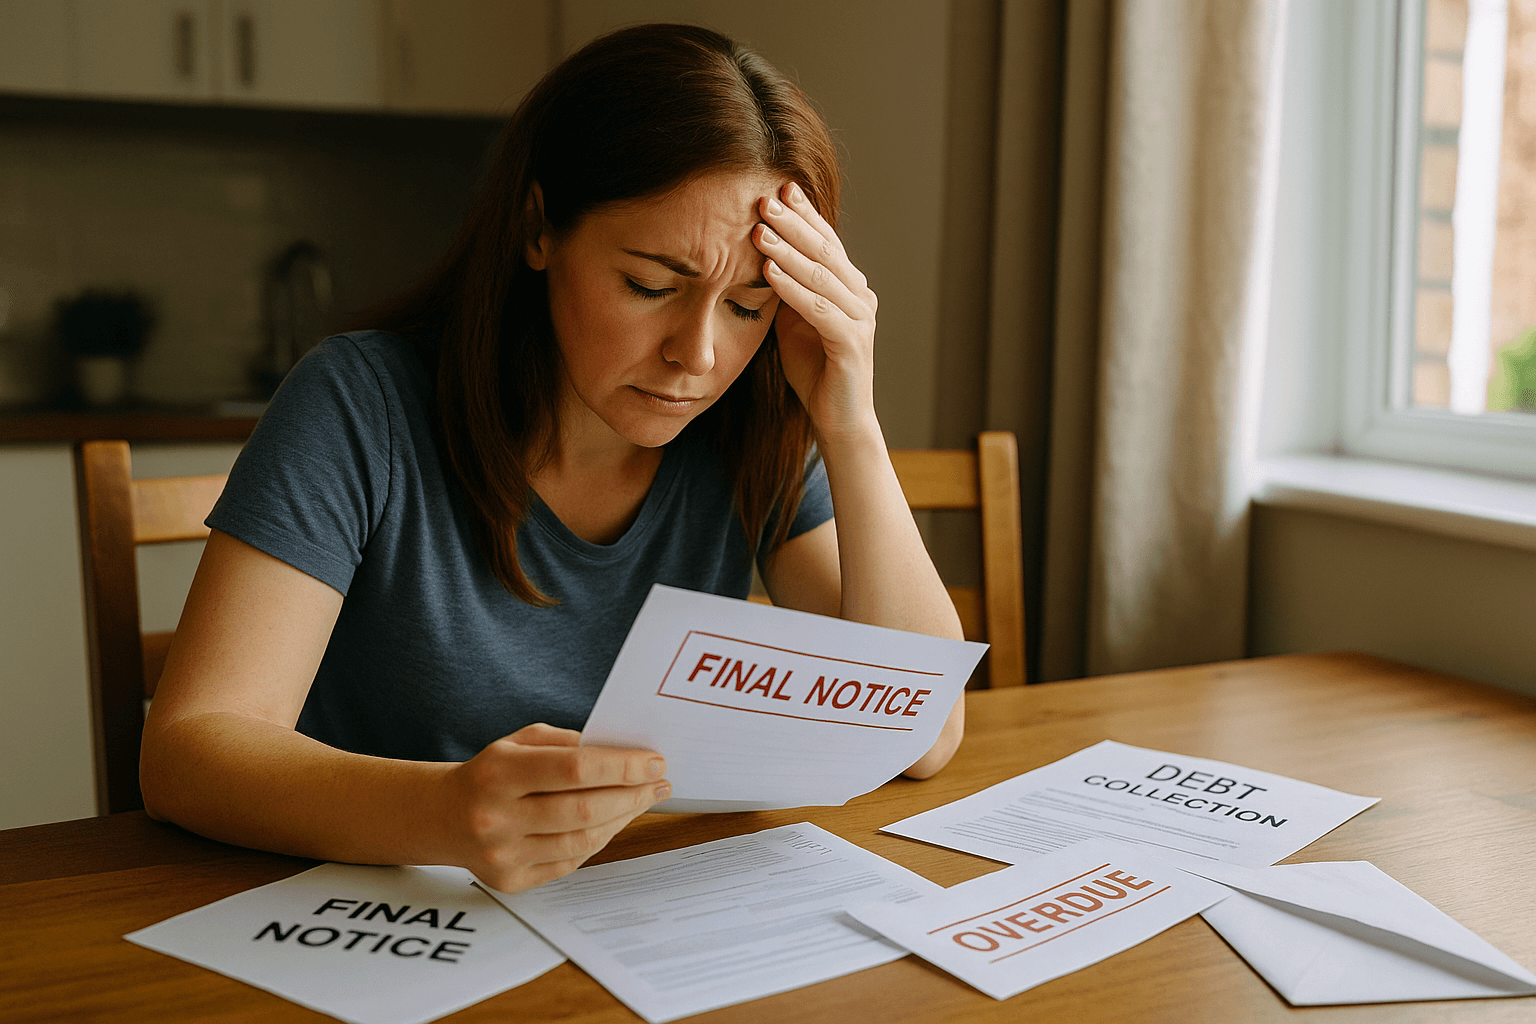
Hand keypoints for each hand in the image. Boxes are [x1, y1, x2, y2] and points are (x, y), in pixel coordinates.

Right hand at [443, 723, 668, 891]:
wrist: (442, 816)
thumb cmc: (492, 773)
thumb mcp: (519, 742)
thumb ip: (568, 744)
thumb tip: (625, 753)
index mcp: (498, 773)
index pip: (573, 769)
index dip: (621, 766)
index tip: (654, 761)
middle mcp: (496, 818)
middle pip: (583, 809)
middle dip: (632, 794)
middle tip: (659, 782)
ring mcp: (502, 855)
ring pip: (582, 841)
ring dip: (622, 818)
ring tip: (643, 800)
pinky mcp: (511, 881)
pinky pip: (570, 861)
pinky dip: (599, 840)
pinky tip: (614, 821)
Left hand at [755, 182, 879, 443]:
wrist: (837, 419)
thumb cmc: (814, 370)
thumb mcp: (794, 320)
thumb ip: (786, 288)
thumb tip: (760, 254)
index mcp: (849, 286)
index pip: (825, 241)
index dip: (803, 214)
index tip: (778, 187)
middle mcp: (861, 295)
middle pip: (824, 250)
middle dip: (793, 222)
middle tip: (763, 198)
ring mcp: (860, 318)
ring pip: (821, 275)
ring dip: (787, 250)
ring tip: (759, 229)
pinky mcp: (852, 343)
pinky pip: (818, 308)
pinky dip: (792, 288)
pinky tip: (769, 271)